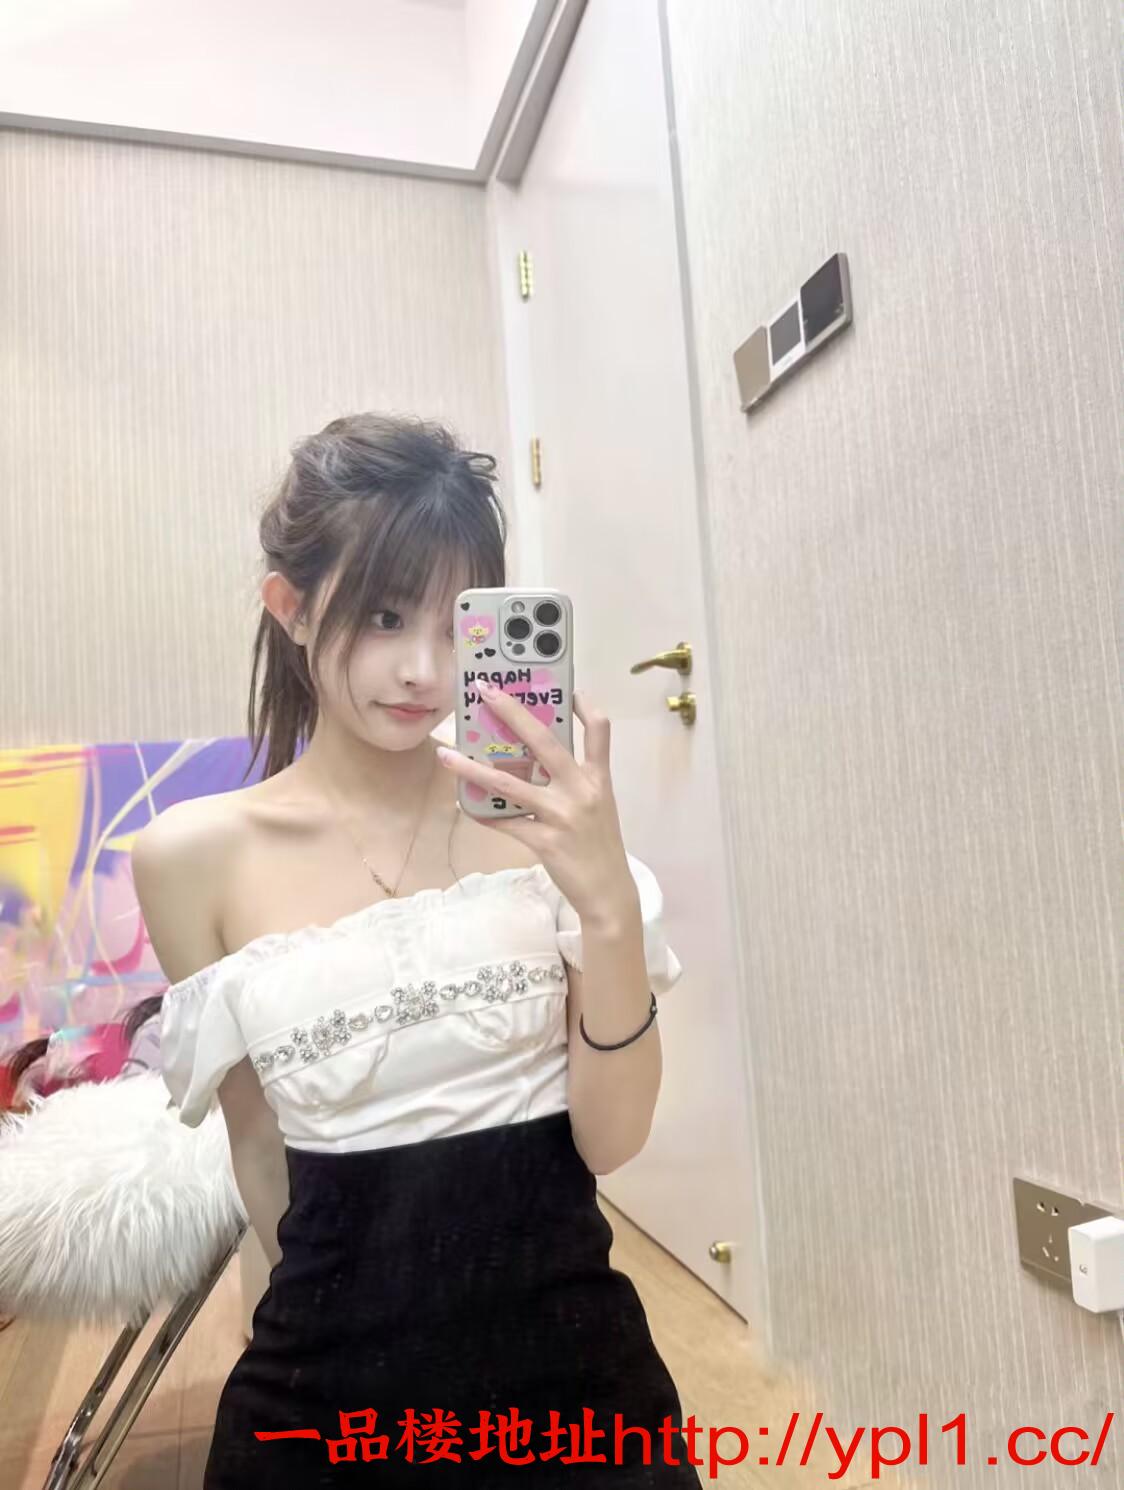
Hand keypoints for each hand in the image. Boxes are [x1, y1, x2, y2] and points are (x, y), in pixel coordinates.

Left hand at [434, 684, 638, 925]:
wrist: (608, 891)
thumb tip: (535, 758)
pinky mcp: (545, 841)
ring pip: (509, 784)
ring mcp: (562, 815)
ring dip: (473, 768)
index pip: (599, 730)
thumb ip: (576, 780)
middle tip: (486, 691)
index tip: (567, 689)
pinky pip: (505, 822)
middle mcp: (582, 790)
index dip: (585, 706)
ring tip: (447, 754)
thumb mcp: (599, 805)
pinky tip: (465, 805)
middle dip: (513, 712)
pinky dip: (483, 812)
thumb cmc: (599, 844)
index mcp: (598, 778)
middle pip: (545, 741)